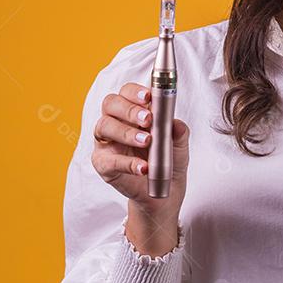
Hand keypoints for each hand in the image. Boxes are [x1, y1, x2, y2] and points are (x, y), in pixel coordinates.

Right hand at [90, 81, 189, 214]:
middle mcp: (115, 122)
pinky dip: (127, 163)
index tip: (149, 97)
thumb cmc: (168, 159)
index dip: (135, 92)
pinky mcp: (103, 164)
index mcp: (133, 111)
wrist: (164, 190)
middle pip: (110, 104)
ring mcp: (107, 142)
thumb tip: (176, 123)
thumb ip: (178, 132)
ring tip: (147, 142)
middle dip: (128, 109)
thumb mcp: (179, 144)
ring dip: (126, 132)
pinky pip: (109, 160)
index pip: (126, 92)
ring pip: (104, 126)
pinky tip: (143, 167)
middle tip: (148, 120)